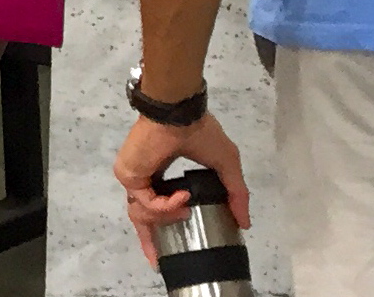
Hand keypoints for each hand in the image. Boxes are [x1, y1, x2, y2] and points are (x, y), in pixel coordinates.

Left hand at [113, 111, 249, 265]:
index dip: (162, 226)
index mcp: (161, 173)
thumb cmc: (200, 132)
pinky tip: (182, 197)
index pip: (155, 205)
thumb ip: (236, 194)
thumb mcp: (226, 164)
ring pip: (144, 213)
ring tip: (186, 209)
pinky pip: (146, 203)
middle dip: (150, 241)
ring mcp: (134, 176)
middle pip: (142, 217)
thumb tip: (245, 223)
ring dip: (168, 216)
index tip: (167, 249)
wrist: (179, 113)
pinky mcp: (128, 175)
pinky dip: (166, 205)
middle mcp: (144, 177)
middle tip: (158, 262)